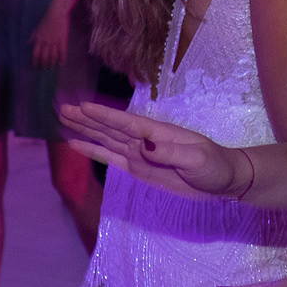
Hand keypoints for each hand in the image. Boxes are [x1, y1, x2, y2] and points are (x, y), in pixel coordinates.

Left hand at [30, 3, 70, 67]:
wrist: (56, 14)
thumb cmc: (46, 20)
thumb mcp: (37, 28)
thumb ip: (33, 36)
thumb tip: (28, 43)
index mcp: (39, 39)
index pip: (35, 53)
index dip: (35, 61)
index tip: (35, 66)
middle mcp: (46, 42)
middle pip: (44, 56)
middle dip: (44, 64)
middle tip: (44, 69)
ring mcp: (55, 42)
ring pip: (53, 56)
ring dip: (52, 63)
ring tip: (52, 67)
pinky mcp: (63, 40)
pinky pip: (62, 52)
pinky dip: (62, 59)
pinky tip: (61, 64)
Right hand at [59, 100, 244, 199]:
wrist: (223, 181)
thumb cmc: (215, 166)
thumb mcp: (197, 159)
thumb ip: (170, 152)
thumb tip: (143, 144)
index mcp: (158, 133)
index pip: (126, 122)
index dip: (104, 115)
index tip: (82, 106)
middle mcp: (144, 140)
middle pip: (110, 127)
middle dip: (87, 118)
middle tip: (62, 107)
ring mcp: (139, 153)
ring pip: (106, 139)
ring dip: (86, 130)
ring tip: (64, 119)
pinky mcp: (138, 168)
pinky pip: (111, 158)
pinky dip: (94, 150)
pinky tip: (77, 144)